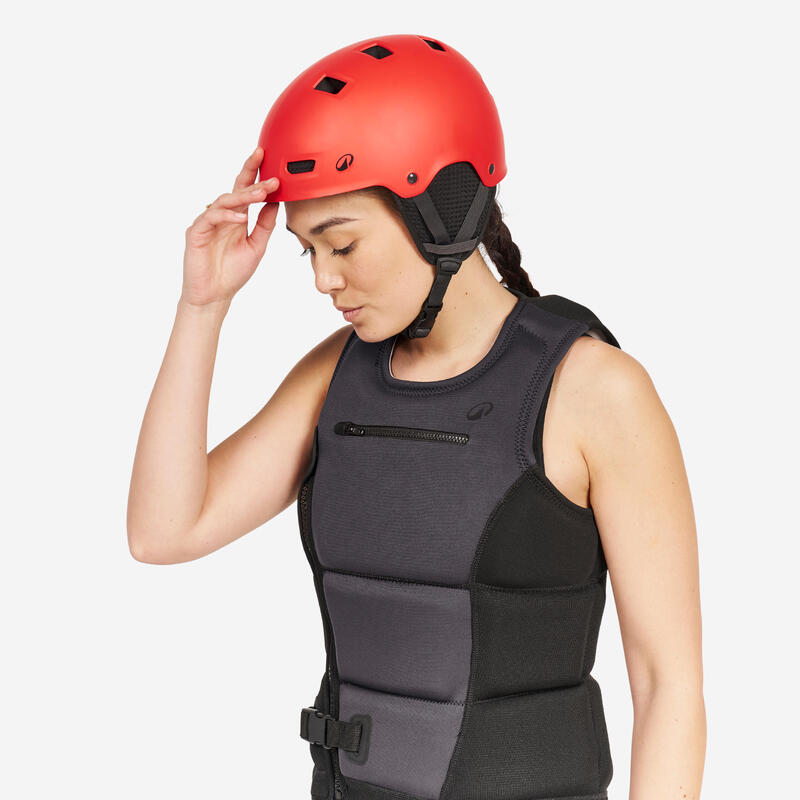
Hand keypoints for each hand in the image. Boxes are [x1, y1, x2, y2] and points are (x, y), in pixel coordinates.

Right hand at [181, 145, 278, 307]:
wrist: (215, 296)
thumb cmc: (233, 272)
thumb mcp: (257, 246)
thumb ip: (265, 224)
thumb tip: (275, 202)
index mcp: (236, 218)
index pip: (246, 191)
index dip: (256, 175)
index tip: (272, 162)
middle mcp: (222, 216)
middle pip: (235, 189)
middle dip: (251, 176)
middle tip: (268, 168)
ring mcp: (207, 222)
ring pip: (224, 200)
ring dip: (244, 195)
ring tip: (262, 192)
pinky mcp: (196, 232)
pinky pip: (212, 218)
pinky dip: (227, 216)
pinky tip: (241, 217)